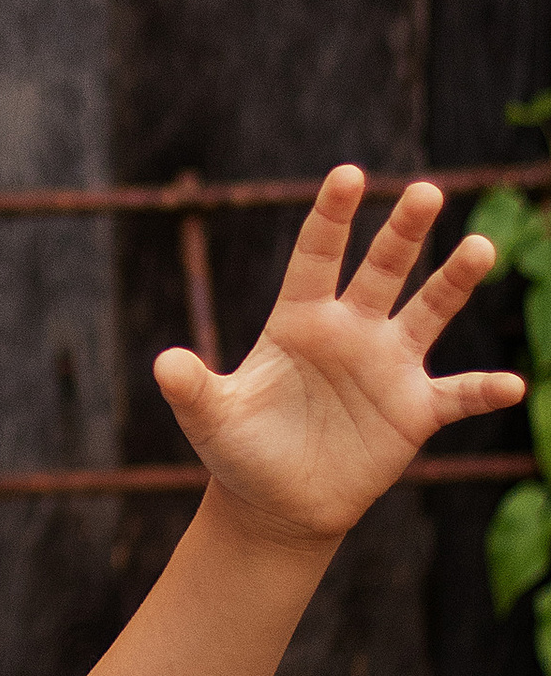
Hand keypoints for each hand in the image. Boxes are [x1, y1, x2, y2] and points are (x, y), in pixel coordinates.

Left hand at [155, 169, 525, 550]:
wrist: (277, 502)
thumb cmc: (240, 449)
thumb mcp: (210, 418)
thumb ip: (190, 389)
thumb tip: (164, 364)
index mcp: (298, 320)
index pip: (316, 256)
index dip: (332, 215)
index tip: (347, 173)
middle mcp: (350, 331)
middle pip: (382, 269)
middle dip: (403, 231)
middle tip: (425, 191)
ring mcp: (387, 367)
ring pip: (427, 313)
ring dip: (452, 283)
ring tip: (480, 248)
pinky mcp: (414, 411)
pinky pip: (457, 394)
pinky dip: (484, 391)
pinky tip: (511, 384)